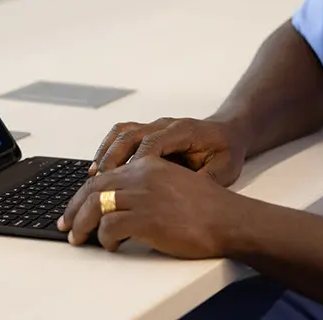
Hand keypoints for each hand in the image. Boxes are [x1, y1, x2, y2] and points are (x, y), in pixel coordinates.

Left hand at [59, 156, 239, 257]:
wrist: (228, 218)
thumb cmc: (207, 206)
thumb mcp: (173, 182)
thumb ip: (147, 184)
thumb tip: (120, 201)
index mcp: (149, 163)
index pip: (106, 174)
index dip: (85, 192)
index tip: (75, 206)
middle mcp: (142, 174)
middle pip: (95, 188)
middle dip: (75, 207)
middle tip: (66, 225)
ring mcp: (143, 195)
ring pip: (97, 206)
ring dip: (83, 225)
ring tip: (79, 238)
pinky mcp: (146, 218)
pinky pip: (110, 228)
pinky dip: (105, 239)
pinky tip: (112, 245)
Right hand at [90, 116, 246, 186]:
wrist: (228, 134)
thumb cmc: (226, 152)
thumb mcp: (224, 170)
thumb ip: (204, 181)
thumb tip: (185, 198)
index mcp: (184, 131)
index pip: (154, 142)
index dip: (137, 162)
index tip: (126, 181)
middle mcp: (166, 125)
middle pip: (131, 134)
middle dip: (113, 158)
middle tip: (100, 183)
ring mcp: (156, 126)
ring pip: (123, 132)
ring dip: (106, 153)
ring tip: (93, 176)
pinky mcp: (149, 132)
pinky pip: (122, 134)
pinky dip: (108, 148)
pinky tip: (99, 167)